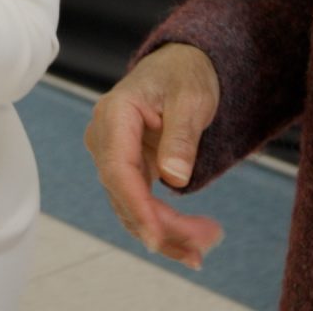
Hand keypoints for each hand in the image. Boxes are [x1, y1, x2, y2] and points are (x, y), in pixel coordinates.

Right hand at [85, 43, 227, 268]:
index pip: (118, 170)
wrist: (180, 65)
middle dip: (163, 227)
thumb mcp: (191, 97)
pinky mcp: (128, 170)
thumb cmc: (184, 74)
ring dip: (166, 233)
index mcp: (114, 115)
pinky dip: (163, 225)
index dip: (136, 207)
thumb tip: (174, 178)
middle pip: (125, 195)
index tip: (157, 237)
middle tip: (207, 242)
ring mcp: (113, 156)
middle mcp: (105, 138)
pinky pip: (139, 204)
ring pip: (131, 208)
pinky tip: (189, 245)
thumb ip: (181, 135)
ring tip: (205, 247)